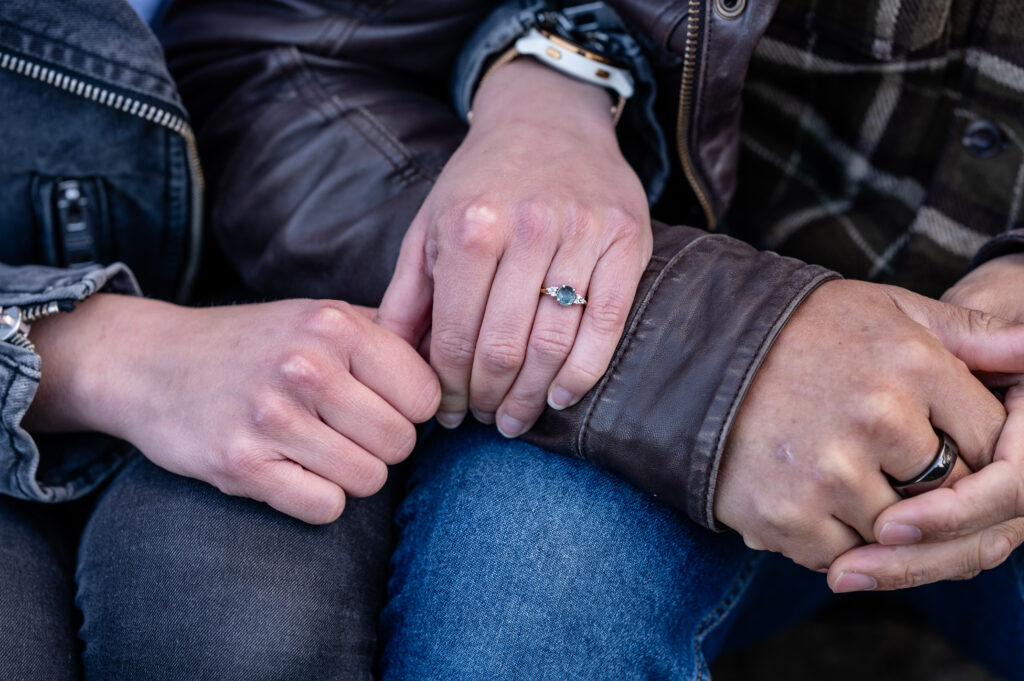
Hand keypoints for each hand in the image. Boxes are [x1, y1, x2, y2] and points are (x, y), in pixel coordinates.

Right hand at [25, 294, 439, 523]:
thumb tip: (458, 361)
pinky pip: (325, 507)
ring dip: (351, 473)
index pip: (426, 394)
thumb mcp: (321, 315)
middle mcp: (306, 366)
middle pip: (401, 442)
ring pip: (369, 480)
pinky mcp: (241, 466)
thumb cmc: (255, 343)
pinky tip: (292, 470)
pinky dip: (318, 498)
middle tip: (345, 429)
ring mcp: (271, 417)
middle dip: (382, 444)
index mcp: (336, 324)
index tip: (381, 404)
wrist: (153, 363)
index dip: (410, 407)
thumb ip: (389, 333)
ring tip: (316, 447)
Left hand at [376, 58, 650, 437]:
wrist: (550, 118)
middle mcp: (527, 228)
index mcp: (470, 225)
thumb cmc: (482, 180)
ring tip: (515, 418)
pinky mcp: (626, 241)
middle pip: (505, 348)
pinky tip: (562, 396)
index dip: (449, 387)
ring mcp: (582, 234)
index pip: (456, 335)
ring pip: (555, 344)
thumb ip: (408, 293)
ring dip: (532, 397)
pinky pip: (606, 326)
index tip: (448, 413)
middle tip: (483, 420)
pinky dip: (583, 373)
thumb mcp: (429, 224)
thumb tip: (390, 360)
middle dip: (488, 398)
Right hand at [714, 279, 1023, 572]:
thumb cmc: (796, 330)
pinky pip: (842, 554)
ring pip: (898, 532)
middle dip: (928, 488)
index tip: (934, 441)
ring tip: (837, 471)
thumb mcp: (885, 309)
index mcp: (912, 366)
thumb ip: (967, 333)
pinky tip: (807, 493)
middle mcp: (877, 420)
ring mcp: (830, 473)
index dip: (968, 448)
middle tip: (884, 464)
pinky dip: (832, 536)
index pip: (988, 441)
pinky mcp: (785, 515)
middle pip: (948, 493)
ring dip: (878, 516)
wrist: (688, 355)